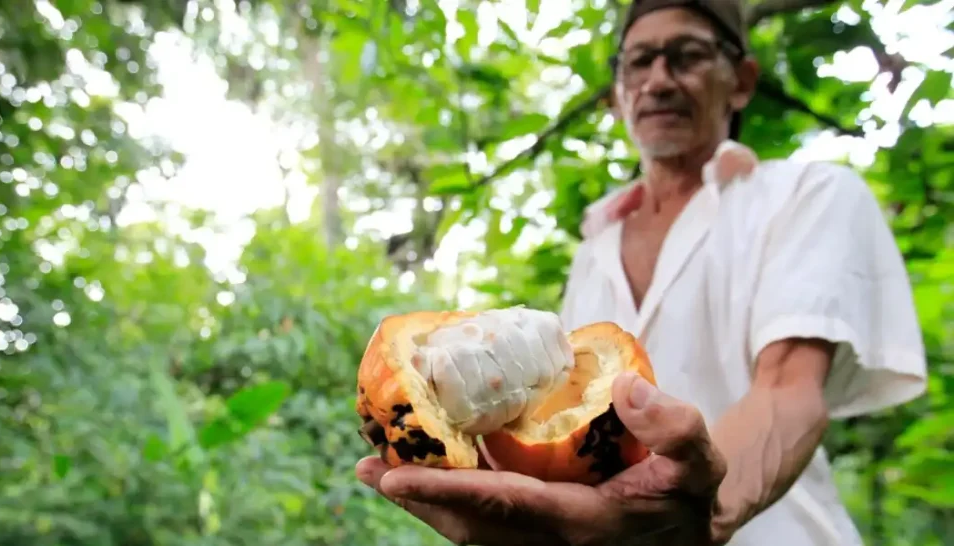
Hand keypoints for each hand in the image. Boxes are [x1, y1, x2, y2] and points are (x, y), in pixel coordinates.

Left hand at [355, 372, 728, 545]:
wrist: (690, 529)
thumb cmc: (689, 489)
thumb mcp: (698, 457)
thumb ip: (673, 425)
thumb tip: (626, 387)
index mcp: (581, 523)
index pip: (500, 507)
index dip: (444, 489)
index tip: (395, 473)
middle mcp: (550, 540)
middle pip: (467, 524)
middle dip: (416, 498)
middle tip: (369, 468)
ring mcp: (541, 539)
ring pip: (470, 526)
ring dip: (424, 499)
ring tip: (379, 469)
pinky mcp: (537, 528)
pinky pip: (484, 516)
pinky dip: (450, 495)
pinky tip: (428, 468)